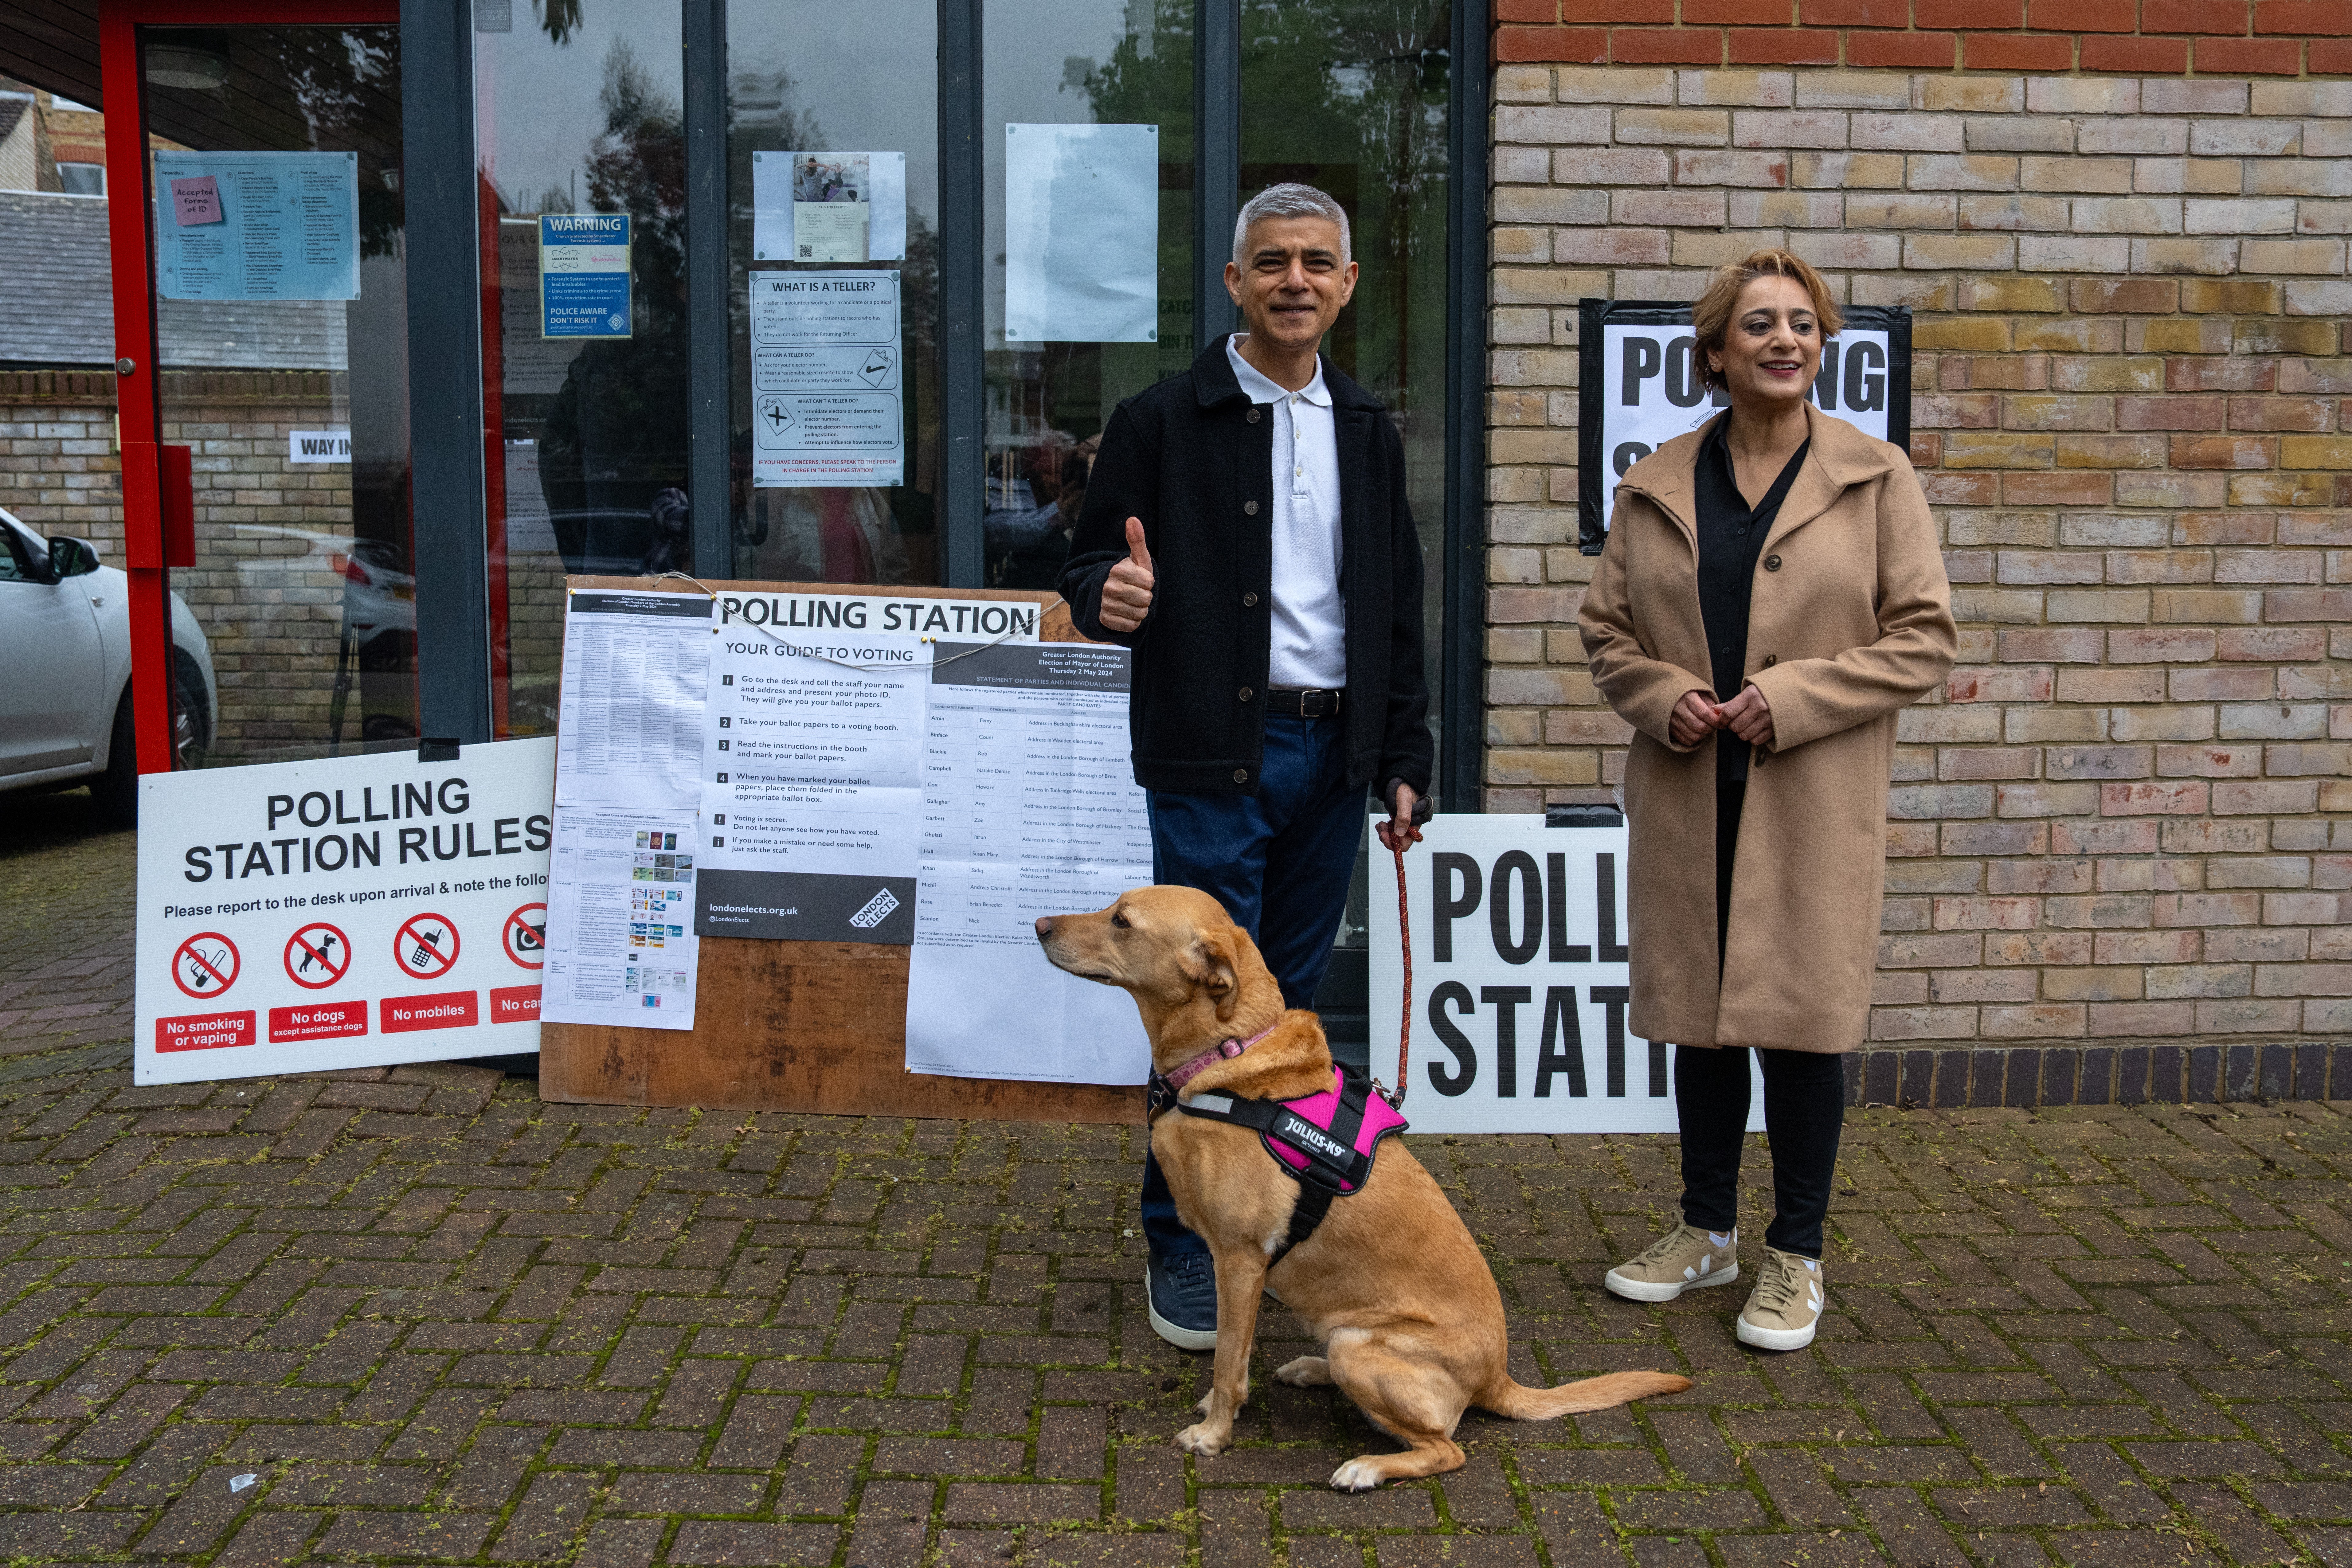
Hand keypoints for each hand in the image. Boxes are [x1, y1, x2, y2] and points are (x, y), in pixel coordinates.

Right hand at [1097, 517, 1153, 633]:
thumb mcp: (1137, 559)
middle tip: (1136, 592)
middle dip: (1145, 598)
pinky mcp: (1105, 619)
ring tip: (1131, 603)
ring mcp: (1105, 604)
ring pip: (1139, 614)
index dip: (1148, 583)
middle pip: (1145, 599)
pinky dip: (1132, 622)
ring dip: (1140, 610)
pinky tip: (1126, 613)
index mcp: (1117, 570)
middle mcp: (1108, 586)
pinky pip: (1131, 625)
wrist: (1110, 596)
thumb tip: (1133, 519)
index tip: (1141, 581)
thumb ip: (1137, 540)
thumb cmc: (1131, 576)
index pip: (1148, 582)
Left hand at [1377, 783, 1422, 853]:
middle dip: (1387, 838)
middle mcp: (1409, 827)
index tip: (1385, 835)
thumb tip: (1400, 833)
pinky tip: (1381, 824)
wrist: (1400, 782)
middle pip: (1398, 843)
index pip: (1406, 844)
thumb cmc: (1405, 789)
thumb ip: (1403, 817)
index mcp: (1415, 825)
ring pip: (1393, 838)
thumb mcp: (1404, 801)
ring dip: (1384, 833)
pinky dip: (1384, 830)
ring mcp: (1403, 825)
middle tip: (1381, 828)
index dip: (1394, 843)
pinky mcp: (1397, 822)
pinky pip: (1390, 832)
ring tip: (1380, 824)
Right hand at [1669, 690, 1720, 748]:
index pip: (1703, 713)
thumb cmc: (1688, 693)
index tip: (1721, 722)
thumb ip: (1710, 704)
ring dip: (1704, 735)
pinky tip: (1698, 733)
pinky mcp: (1670, 728)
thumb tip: (1718, 717)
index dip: (1715, 720)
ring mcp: (1672, 720)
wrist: (1667, 693)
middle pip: (1698, 726)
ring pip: (1693, 735)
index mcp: (1687, 697)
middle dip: (1711, 728)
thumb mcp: (1701, 692)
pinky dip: (1695, 740)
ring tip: (1706, 729)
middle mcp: (1677, 709)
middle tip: (1715, 726)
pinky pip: (1685, 740)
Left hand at [1719, 685, 1773, 747]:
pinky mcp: (1775, 729)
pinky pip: (1756, 741)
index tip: (1724, 719)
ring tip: (1746, 724)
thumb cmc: (1764, 693)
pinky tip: (1755, 729)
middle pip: (1735, 726)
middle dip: (1732, 725)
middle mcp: (1760, 707)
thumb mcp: (1748, 693)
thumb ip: (1731, 703)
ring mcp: (1768, 719)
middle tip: (1737, 720)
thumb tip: (1714, 710)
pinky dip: (1752, 737)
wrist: (1790, 693)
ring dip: (1742, 732)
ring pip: (1744, 735)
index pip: (1729, 712)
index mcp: (1751, 695)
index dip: (1723, 718)